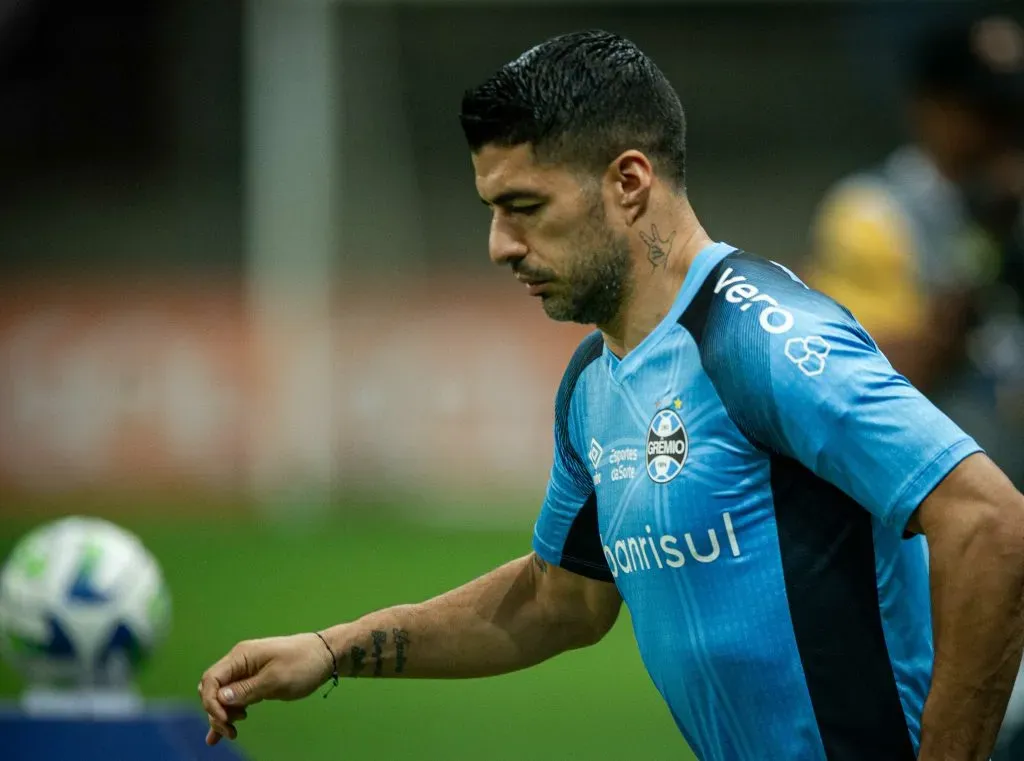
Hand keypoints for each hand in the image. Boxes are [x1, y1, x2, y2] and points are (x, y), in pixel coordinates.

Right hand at [198, 632, 334, 745]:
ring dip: (222, 715)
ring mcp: (246, 672)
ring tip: (233, 733)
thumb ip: (247, 690)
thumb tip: (220, 698)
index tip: (225, 719)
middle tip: (233, 728)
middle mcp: (239, 663)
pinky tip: (219, 735)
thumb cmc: (303, 664)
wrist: (325, 655)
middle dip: (216, 711)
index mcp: (241, 656)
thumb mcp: (276, 679)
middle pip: (213, 689)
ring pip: (222, 697)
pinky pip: (234, 699)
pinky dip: (227, 714)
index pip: (211, 679)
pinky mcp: (254, 681)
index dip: (211, 701)